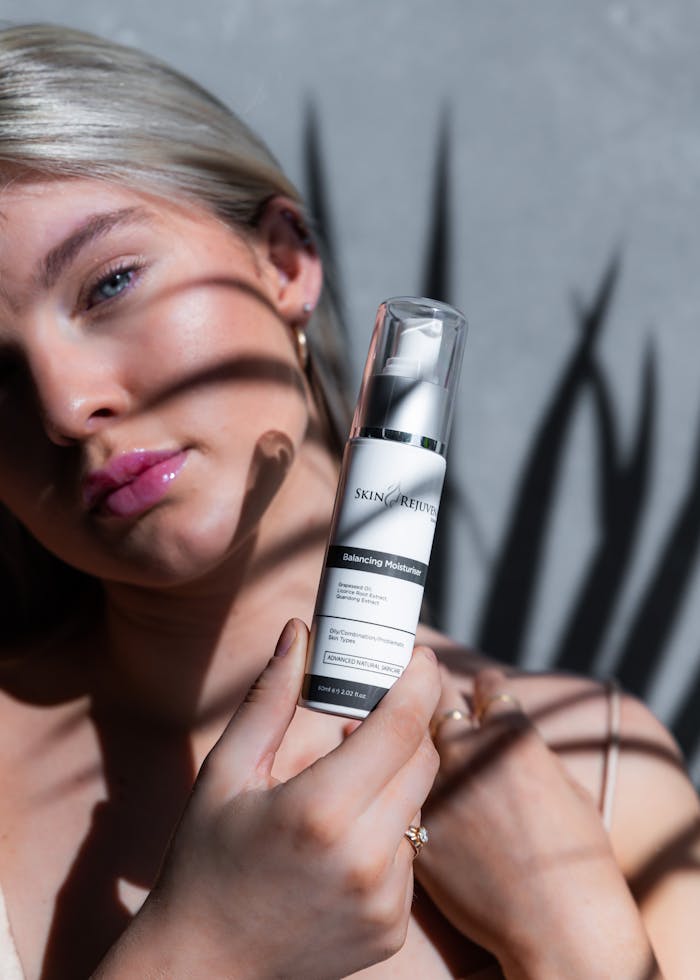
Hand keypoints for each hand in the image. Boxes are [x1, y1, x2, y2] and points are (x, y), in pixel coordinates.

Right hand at [97, 622, 440, 979]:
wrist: (207, 963)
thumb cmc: (207, 858)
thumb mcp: (227, 773)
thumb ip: (269, 699)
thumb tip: (300, 633)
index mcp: (320, 810)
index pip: (400, 727)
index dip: (418, 682)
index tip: (421, 655)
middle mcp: (364, 858)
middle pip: (421, 762)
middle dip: (408, 726)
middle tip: (378, 710)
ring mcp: (384, 900)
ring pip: (418, 808)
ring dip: (394, 781)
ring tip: (345, 783)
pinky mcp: (392, 927)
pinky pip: (409, 856)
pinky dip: (387, 833)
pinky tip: (343, 840)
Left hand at [415, 667, 659, 978]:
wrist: (557, 921)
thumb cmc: (578, 858)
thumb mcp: (568, 787)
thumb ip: (531, 753)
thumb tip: (509, 738)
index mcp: (511, 736)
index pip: (490, 689)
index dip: (488, 686)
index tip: (483, 686)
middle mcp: (467, 752)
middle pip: (439, 701)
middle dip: (436, 690)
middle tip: (430, 686)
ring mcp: (436, 787)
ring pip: (411, 743)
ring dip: (412, 736)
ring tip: (403, 729)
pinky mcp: (417, 826)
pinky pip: (403, 793)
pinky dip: (402, 787)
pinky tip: (398, 787)